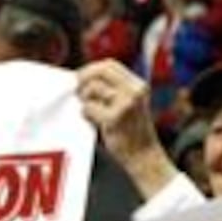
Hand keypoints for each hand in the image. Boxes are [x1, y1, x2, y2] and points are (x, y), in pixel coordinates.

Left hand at [77, 62, 178, 198]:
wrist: (143, 156)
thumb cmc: (131, 131)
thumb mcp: (129, 104)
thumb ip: (113, 89)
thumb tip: (82, 77)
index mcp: (139, 86)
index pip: (109, 65)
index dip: (91, 69)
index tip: (82, 79)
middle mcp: (135, 91)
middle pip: (100, 71)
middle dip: (84, 78)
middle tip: (78, 91)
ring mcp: (126, 104)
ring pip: (92, 88)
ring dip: (85, 99)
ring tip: (92, 112)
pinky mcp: (115, 118)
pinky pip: (88, 108)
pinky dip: (86, 114)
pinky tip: (95, 123)